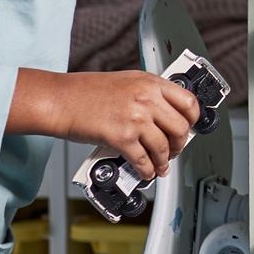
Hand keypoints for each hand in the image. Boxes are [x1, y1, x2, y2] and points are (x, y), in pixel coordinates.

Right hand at [7, 69, 202, 180]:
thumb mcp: (127, 82)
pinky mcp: (121, 137)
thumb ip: (148, 94)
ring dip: (164, 161)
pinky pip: (143, 160)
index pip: (188, 101)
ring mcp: (136, 118)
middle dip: (181, 144)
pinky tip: (146, 172)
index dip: (193, 119)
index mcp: (151, 82)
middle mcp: (147, 98)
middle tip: (175, 150)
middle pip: (180, 127)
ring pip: (164, 146)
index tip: (191, 127)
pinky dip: (148, 170)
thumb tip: (165, 114)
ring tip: (161, 166)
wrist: (61, 100)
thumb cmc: (86, 92)